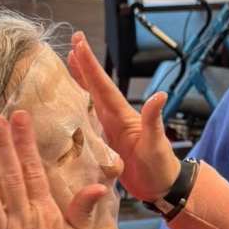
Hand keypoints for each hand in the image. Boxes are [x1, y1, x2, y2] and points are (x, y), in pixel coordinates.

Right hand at [67, 32, 180, 200]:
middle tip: (73, 40)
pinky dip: (76, 107)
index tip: (78, 43)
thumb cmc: (160, 167)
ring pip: (89, 99)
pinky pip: (86, 120)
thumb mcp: (156, 143)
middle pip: (94, 86)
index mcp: (121, 115)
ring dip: (79, 80)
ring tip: (67, 61)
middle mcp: (113, 117)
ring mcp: (108, 129)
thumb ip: (154, 120)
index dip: (90, 66)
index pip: (103, 86)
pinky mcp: (103, 142)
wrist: (161, 187)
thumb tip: (160, 95)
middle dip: (84, 64)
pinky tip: (67, 103)